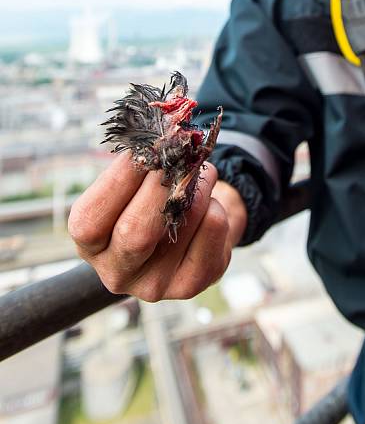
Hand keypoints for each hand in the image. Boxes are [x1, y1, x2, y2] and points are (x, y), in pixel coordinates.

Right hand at [68, 154, 246, 301]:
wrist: (190, 227)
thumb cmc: (151, 197)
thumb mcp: (135, 183)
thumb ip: (140, 165)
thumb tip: (163, 138)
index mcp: (90, 244)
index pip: (91, 220)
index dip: (119, 178)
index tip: (145, 145)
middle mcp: (116, 272)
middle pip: (134, 232)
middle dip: (159, 185)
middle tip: (176, 155)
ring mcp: (154, 284)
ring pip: (179, 226)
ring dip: (194, 187)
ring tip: (197, 170)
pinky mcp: (191, 283)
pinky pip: (211, 233)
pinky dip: (214, 205)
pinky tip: (210, 202)